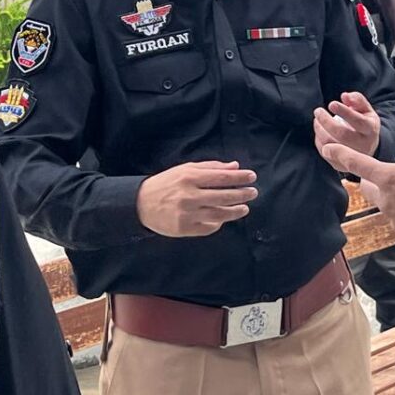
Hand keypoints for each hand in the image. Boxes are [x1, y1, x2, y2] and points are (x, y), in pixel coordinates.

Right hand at [137, 161, 257, 236]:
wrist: (140, 204)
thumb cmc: (166, 184)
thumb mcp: (186, 170)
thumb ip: (211, 167)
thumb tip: (235, 166)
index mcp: (189, 178)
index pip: (222, 177)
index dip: (240, 177)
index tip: (252, 177)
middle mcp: (189, 196)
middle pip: (223, 196)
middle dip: (242, 194)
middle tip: (253, 192)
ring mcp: (187, 214)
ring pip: (219, 214)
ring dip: (235, 211)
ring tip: (245, 208)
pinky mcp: (184, 229)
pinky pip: (208, 227)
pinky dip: (219, 223)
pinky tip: (225, 218)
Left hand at [313, 91, 380, 157]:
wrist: (368, 147)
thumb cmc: (365, 124)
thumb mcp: (366, 110)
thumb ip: (357, 100)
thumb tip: (344, 96)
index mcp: (370, 130)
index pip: (357, 121)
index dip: (344, 112)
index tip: (331, 104)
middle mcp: (363, 145)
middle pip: (342, 134)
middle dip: (326, 121)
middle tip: (318, 111)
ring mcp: (352, 157)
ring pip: (330, 145)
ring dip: (319, 130)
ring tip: (316, 120)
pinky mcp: (340, 165)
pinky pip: (325, 153)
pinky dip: (318, 140)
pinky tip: (319, 131)